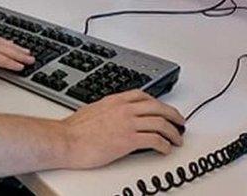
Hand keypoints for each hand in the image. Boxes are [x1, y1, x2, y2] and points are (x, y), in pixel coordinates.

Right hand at [60, 90, 185, 168]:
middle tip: (180, 122)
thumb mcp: (92, 110)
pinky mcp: (128, 140)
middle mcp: (124, 109)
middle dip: (174, 115)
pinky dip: (165, 145)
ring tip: (177, 139)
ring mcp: (128, 123)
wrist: (66, 140)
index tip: (164, 109)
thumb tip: (111, 115)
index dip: (159, 103)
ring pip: (160, 123)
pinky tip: (166, 149)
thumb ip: (107, 110)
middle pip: (158, 107)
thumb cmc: (73, 129)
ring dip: (173, 132)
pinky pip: (155, 140)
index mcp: (115, 100)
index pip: (144, 96)